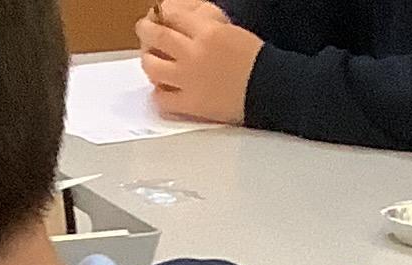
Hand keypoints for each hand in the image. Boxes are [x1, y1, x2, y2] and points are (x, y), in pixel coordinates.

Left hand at [136, 2, 261, 124]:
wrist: (269, 89)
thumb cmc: (256, 61)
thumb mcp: (231, 32)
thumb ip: (206, 31)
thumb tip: (186, 30)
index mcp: (207, 32)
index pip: (172, 15)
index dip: (162, 13)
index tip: (159, 14)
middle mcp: (193, 53)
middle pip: (157, 36)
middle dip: (146, 30)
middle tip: (143, 28)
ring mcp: (188, 79)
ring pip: (152, 66)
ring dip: (147, 60)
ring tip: (149, 59)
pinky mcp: (190, 104)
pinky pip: (163, 98)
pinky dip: (159, 93)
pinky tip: (162, 90)